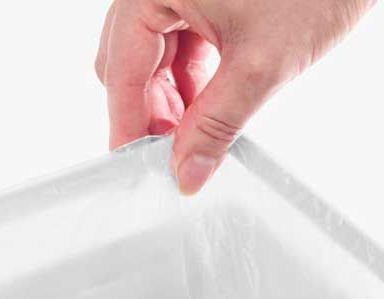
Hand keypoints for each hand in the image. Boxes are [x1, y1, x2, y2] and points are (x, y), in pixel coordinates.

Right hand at [95, 0, 371, 193]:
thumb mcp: (260, 66)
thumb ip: (216, 125)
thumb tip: (187, 171)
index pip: (122, 68)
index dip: (129, 123)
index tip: (138, 166)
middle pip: (130, 62)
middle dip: (150, 112)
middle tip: (174, 156)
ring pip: (154, 55)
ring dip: (171, 99)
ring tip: (196, 137)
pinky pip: (179, 42)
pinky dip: (190, 78)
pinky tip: (207, 108)